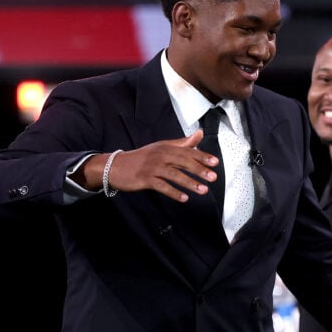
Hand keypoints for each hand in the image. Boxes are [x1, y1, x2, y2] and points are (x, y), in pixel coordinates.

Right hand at [74, 131, 218, 201]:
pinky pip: (161, 186)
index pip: (187, 151)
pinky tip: (184, 198)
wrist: (116, 166)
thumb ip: (182, 143)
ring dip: (189, 183)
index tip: (215, 162)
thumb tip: (199, 134)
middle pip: (182, 161)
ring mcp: (152, 167)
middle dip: (199, 170)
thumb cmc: (143, 157)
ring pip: (174, 175)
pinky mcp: (144, 179)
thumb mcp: (162, 147)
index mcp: (166, 147)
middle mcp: (160, 155)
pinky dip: (173, 192)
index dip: (202, 156)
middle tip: (213, 177)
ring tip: (203, 190)